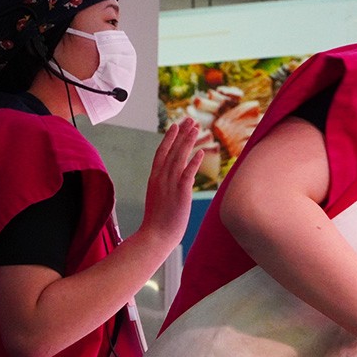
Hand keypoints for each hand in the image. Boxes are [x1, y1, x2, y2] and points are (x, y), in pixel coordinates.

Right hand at [139, 118, 203, 248]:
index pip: (162, 153)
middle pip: (171, 151)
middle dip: (181, 134)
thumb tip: (177, 183)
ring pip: (179, 158)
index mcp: (155, 179)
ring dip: (188, 142)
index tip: (176, 125)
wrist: (155, 236)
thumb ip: (166, 187)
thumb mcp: (161, 199)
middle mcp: (161, 178)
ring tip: (196, 128)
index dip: (169, 138)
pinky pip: (187, 174)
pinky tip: (201, 151)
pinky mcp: (180, 194)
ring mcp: (169, 185)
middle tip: (190, 119)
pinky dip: (194, 162)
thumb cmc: (159, 222)